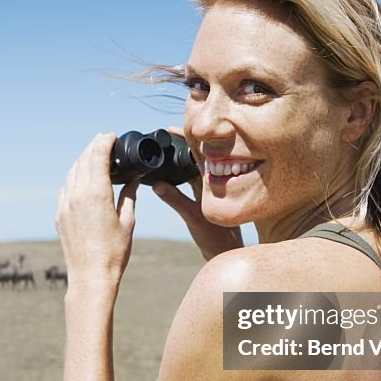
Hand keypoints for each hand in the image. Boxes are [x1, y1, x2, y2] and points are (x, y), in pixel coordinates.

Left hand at [56, 133, 139, 285]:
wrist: (90, 277)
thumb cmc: (114, 252)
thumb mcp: (128, 221)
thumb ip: (129, 196)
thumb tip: (134, 180)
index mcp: (96, 194)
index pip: (98, 156)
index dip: (105, 142)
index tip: (112, 136)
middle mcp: (77, 195)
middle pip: (83, 160)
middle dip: (93, 147)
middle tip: (104, 140)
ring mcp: (65, 205)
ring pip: (71, 173)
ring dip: (82, 160)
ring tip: (93, 155)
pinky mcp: (59, 216)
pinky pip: (65, 188)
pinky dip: (73, 177)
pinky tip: (81, 178)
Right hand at [152, 128, 242, 260]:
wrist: (224, 250)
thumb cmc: (214, 236)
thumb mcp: (192, 216)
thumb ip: (174, 200)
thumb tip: (156, 184)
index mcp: (210, 180)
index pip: (197, 152)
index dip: (184, 139)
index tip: (169, 129)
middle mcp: (210, 180)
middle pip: (193, 155)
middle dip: (180, 142)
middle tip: (163, 130)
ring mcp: (206, 187)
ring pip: (191, 166)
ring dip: (180, 154)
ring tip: (165, 142)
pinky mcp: (202, 195)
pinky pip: (189, 177)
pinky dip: (180, 170)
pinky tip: (169, 166)